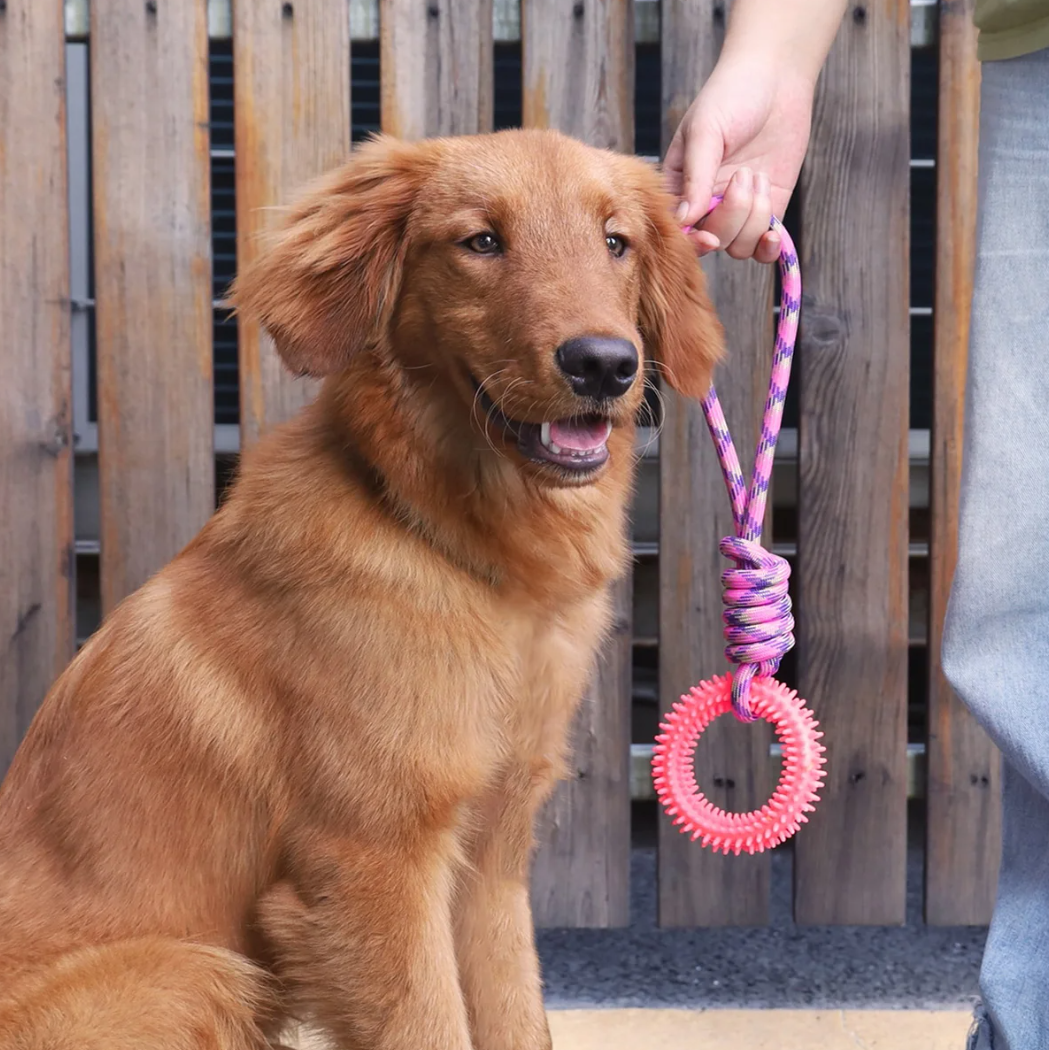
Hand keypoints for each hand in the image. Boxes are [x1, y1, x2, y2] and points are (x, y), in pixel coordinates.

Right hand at [664, 56, 816, 261]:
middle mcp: (707, 205)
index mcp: (680, 187)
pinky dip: (769, 246)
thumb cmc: (731, 95)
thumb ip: (695, 177)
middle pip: (713, 241)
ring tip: (758, 177)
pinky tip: (774, 234)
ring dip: (753, 217)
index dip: (694, 241)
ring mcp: (738, 210)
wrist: (776, 76)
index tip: (709, 236)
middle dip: (732, 216)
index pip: (680, 231)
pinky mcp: (768, 209)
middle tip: (743, 174)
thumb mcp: (705, 132)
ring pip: (739, 246)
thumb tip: (685, 220)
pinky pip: (763, 247)